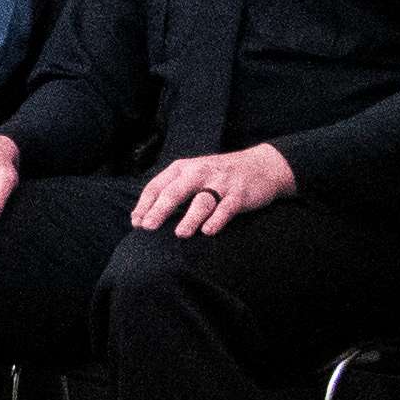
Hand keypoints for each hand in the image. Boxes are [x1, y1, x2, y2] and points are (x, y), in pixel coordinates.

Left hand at [130, 141, 296, 237]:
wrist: (262, 165)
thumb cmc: (218, 176)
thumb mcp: (192, 176)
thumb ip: (170, 192)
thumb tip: (141, 218)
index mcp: (181, 169)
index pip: (156, 186)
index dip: (145, 205)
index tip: (136, 223)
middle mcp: (198, 173)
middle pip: (175, 192)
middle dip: (160, 210)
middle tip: (148, 227)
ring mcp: (220, 182)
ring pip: (202, 201)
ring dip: (190, 218)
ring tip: (180, 234)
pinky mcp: (240, 193)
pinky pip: (227, 207)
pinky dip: (218, 219)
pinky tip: (208, 231)